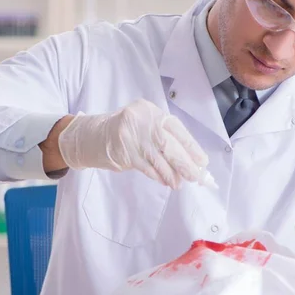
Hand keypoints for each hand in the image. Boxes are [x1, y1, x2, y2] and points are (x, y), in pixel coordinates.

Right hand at [57, 99, 215, 189]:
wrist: (92, 136)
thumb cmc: (125, 131)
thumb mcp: (144, 124)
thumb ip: (163, 136)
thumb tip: (189, 158)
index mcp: (150, 111)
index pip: (176, 129)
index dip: (191, 147)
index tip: (202, 161)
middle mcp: (142, 121)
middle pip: (169, 145)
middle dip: (185, 163)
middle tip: (196, 177)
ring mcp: (131, 137)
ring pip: (158, 158)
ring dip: (172, 173)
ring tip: (180, 183)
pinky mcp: (123, 152)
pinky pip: (146, 167)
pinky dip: (157, 175)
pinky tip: (165, 181)